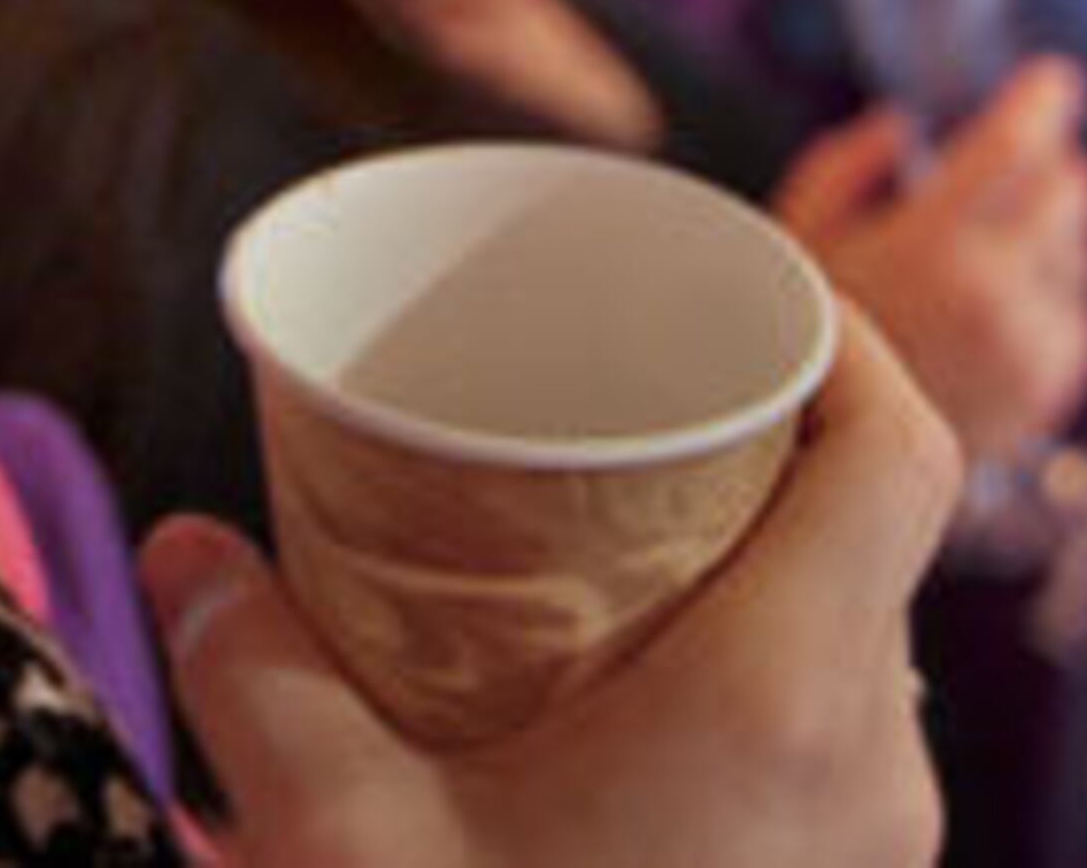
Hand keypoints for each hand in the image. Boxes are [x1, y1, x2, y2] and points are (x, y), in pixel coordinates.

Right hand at [150, 315, 953, 867]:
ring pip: (856, 648)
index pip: (904, 451)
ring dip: (759, 567)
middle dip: (764, 440)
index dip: (843, 333)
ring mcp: (876, 857)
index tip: (739, 277)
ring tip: (617, 535)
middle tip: (631, 391)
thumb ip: (255, 673)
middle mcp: (874, 771)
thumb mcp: (337, 840)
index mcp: (790, 706)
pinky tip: (631, 695)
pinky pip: (835, 742)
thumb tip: (182, 546)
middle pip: (875, 538)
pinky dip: (755, 674)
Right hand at [776, 59, 1086, 462]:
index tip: (1052, 80)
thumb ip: (847, 167)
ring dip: (1048, 239)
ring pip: (1082, 252)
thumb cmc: (797, 347)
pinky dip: (1050, 301)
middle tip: (1008, 178)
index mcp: (935, 246)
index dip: (1041, 100)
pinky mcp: (1051, 389)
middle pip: (1074, 191)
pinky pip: (1081, 314)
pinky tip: (992, 315)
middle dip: (1046, 172)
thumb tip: (901, 127)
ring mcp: (1034, 349)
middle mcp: (999, 296)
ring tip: (982, 260)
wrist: (818, 471)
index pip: (1019, 144)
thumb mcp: (795, 240)